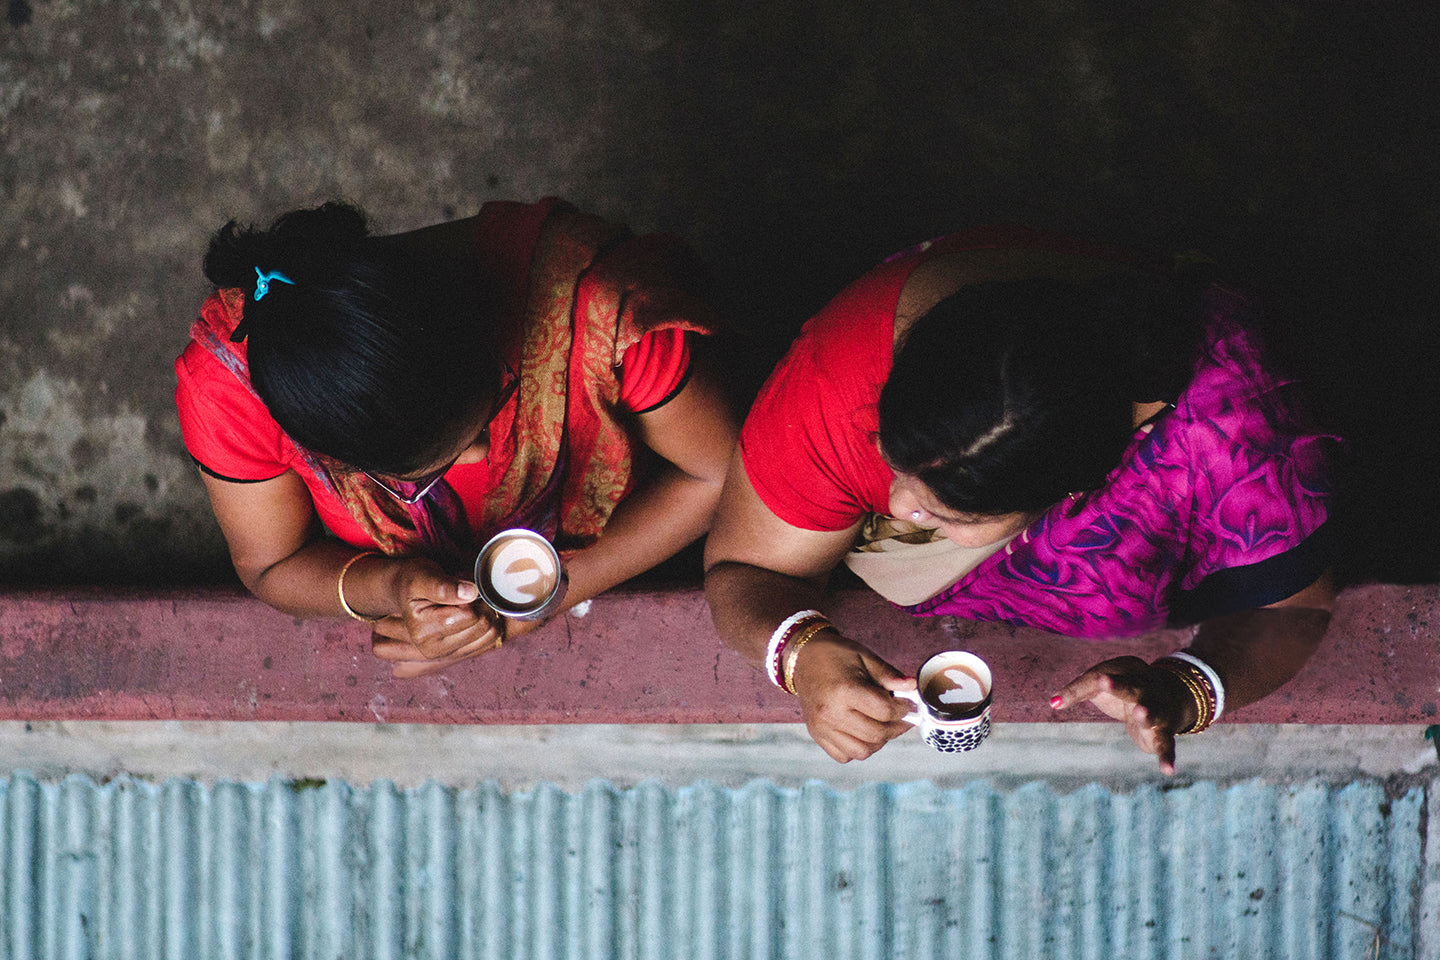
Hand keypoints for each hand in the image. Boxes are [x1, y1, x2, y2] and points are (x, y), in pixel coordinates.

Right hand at [369, 558, 504, 678]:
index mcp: (423, 634)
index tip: (459, 586)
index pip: (469, 615)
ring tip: (468, 602)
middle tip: (466, 591)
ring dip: (486, 613)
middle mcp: (434, 651)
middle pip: (482, 626)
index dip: (471, 595)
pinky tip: (474, 613)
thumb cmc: (414, 581)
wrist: (407, 593)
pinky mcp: (462, 654)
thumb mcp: (422, 576)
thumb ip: (443, 586)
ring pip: (491, 633)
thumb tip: (470, 593)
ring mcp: (449, 655)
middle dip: (480, 604)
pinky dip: (489, 623)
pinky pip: (491, 640)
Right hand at [790, 633, 916, 762]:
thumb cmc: (835, 655)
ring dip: (879, 741)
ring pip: (863, 751)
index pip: (884, 711)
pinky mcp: (817, 735)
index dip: (903, 709)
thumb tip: (913, 688)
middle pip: (876, 734)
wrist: (803, 658)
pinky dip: (859, 748)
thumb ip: (889, 676)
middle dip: (897, 727)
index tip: (909, 704)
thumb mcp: (864, 657)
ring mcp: (822, 728)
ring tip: (884, 725)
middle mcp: (831, 713)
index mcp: (844, 690)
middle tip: (902, 717)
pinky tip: (863, 731)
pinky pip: (845, 756)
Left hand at [1051, 656, 1196, 774]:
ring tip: (1141, 715)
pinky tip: (1167, 770)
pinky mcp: (1164, 733)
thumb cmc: (1122, 691)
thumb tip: (1052, 704)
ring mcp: (1158, 709)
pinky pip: (1167, 745)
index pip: (1099, 676)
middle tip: (1104, 681)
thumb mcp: (1100, 685)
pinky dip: (1167, 757)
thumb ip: (1077, 691)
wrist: (1169, 699)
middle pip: (1131, 686)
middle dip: (1118, 686)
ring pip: (1153, 711)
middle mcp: (1147, 687)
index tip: (1056, 703)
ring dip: (1146, 713)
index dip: (1078, 688)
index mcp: (1128, 668)